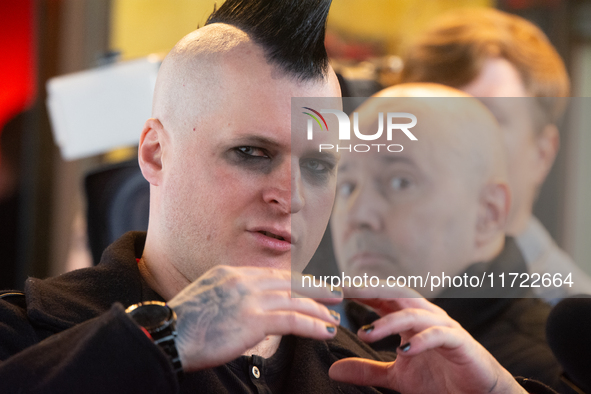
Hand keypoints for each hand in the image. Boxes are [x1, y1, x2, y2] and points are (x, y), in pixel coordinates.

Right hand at [168, 266, 340, 370]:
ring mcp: (249, 299)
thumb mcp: (205, 299)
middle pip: (288, 283)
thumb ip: (227, 297)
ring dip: (318, 310)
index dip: (294, 282)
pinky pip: (292, 320)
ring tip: (334, 318)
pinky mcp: (253, 320)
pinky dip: (313, 325)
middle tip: (335, 294)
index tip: (308, 286)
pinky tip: (325, 330)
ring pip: (294, 301)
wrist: (165, 334)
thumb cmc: (179, 324)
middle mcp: (242, 281)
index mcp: (230, 273)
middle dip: (315, 289)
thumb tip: (241, 308)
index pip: (271, 275)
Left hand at [329, 286, 526, 393]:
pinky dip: (422, 341)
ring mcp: (443, 327)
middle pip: (395, 293)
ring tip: (367, 334)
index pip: (381, 296)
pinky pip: (440, 336)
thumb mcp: (396, 376)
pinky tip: (404, 350)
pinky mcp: (460, 343)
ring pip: (414, 314)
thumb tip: (333, 369)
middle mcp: (425, 316)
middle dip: (369, 290)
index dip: (358, 291)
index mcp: (409, 318)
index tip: (332, 290)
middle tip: (342, 292)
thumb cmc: (439, 379)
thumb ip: (367, 369)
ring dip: (389, 322)